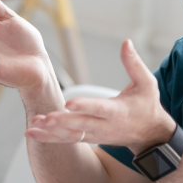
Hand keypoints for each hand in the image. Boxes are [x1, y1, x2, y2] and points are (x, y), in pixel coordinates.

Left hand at [26, 40, 175, 152]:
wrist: (150, 135)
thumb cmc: (148, 105)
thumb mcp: (147, 83)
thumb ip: (134, 63)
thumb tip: (126, 42)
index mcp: (118, 111)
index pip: (100, 108)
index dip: (85, 106)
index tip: (69, 103)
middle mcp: (105, 126)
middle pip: (81, 125)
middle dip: (62, 122)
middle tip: (45, 117)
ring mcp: (96, 135)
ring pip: (71, 135)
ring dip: (51, 132)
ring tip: (32, 126)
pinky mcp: (90, 139)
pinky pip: (68, 140)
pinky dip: (49, 138)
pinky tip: (31, 132)